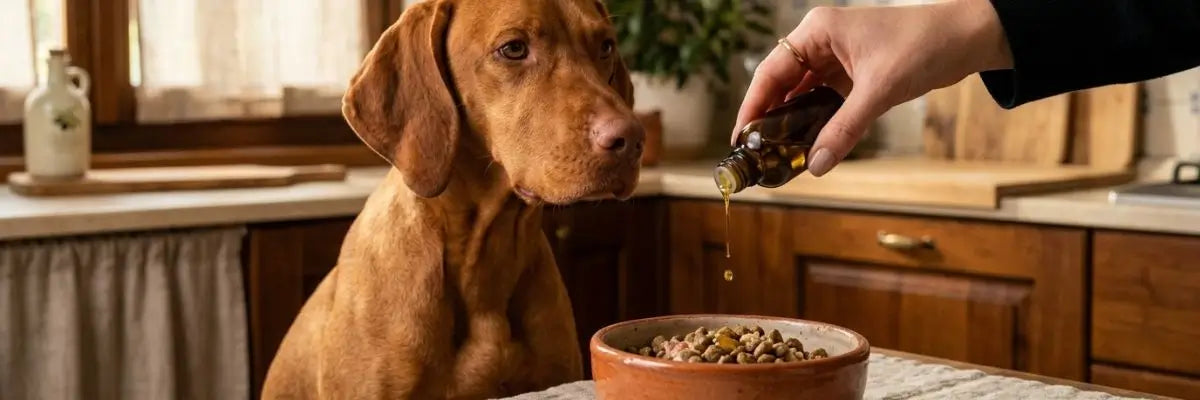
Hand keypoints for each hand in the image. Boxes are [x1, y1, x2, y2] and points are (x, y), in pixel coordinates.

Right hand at [732, 0, 1011, 175]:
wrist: (969, 38)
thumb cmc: (924, 45)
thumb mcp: (879, 90)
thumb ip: (844, 129)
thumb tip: (816, 165)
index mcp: (817, 31)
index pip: (771, 72)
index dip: (753, 106)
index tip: (741, 138)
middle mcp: (821, 42)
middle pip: (782, 85)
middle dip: (771, 119)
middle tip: (758, 153)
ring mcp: (837, 58)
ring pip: (802, 96)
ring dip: (794, 124)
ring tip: (780, 155)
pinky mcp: (854, 74)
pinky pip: (825, 101)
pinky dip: (817, 123)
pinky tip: (810, 145)